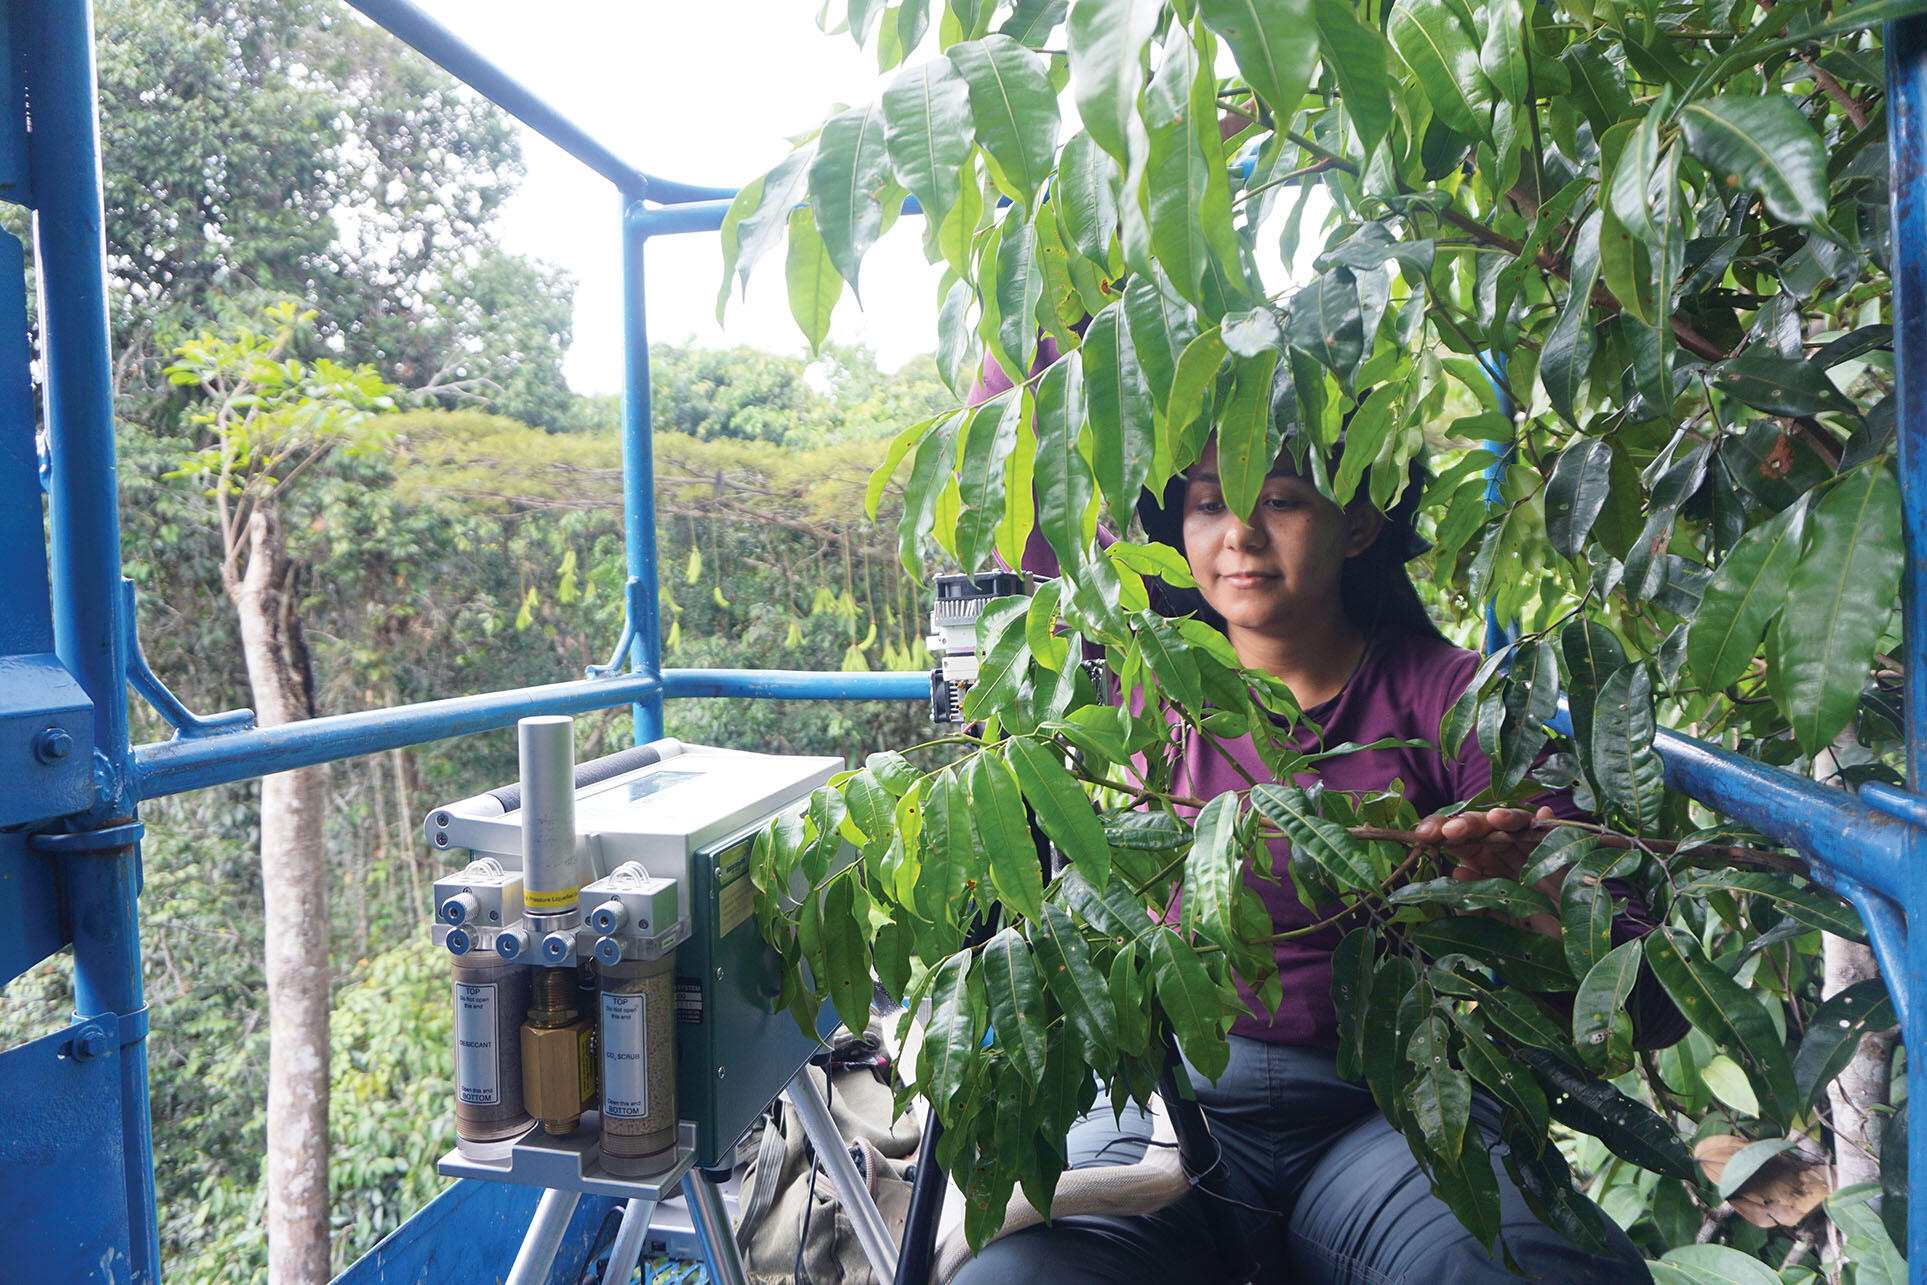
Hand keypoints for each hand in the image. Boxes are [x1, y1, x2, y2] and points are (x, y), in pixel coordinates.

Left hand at [1411, 805, 1562, 938]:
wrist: (1556, 952)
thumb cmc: (1518, 935)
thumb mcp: (1487, 924)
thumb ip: (1470, 902)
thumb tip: (1459, 871)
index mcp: (1481, 864)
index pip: (1458, 841)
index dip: (1439, 834)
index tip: (1423, 837)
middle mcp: (1503, 853)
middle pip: (1483, 828)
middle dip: (1466, 824)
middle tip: (1450, 831)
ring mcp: (1531, 853)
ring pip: (1515, 825)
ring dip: (1504, 819)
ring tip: (1493, 819)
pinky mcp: (1559, 858)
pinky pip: (1553, 837)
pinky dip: (1547, 823)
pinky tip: (1541, 815)